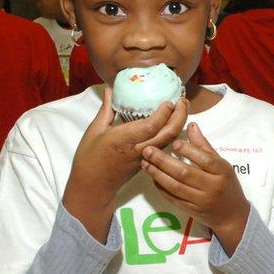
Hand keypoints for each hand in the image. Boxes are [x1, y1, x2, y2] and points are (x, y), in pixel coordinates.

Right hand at [65, 87, 187, 209]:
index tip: (169, 100)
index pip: (151, 126)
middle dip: (179, 116)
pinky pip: (164, 145)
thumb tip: (110, 89)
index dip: (163, 113)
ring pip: (169, 140)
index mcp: (124, 140)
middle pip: (167, 134)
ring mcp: (146, 157)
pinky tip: (173, 121)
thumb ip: (106, 109)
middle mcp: (139, 149)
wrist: (94, 185)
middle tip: (183, 100)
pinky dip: (172, 132)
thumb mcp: (95, 130)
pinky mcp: (149, 161)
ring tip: (182, 107)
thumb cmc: (90, 156)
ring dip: (179, 123)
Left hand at [140, 122, 249, 251]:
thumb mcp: (222, 165)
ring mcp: (200, 201)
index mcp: (222, 172)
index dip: (188, 150)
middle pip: (185, 173)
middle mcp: (212, 187)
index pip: (204, 159)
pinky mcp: (191, 210)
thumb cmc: (227, 185)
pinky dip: (161, 187)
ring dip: (157, 174)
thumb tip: (191, 125)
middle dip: (163, 161)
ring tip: (145, 163)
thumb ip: (204, 146)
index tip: (173, 142)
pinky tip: (153, 177)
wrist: (231, 216)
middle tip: (148, 150)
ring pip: (175, 186)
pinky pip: (172, 198)